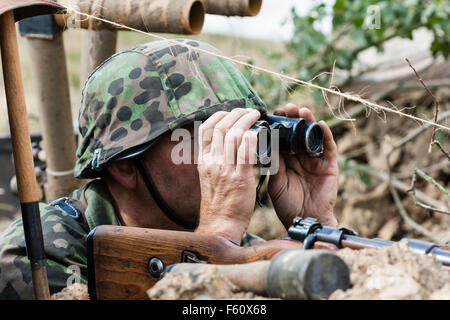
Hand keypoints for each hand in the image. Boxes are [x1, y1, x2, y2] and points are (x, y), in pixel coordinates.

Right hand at [195, 108, 259, 243]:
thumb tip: (224, 143)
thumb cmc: (218, 202)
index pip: (205, 129)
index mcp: (204, 161)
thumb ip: (215, 159)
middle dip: (236, 114)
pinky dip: (251, 140)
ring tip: (256, 116)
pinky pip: (246, 154)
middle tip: (249, 111)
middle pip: (220, 127)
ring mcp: (225, 170)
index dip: (219, 115)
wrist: (220, 225)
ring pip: (233, 135)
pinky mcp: (240, 179)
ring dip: (246, 121)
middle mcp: (212, 162)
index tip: (230, 112)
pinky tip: (258, 133)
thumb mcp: (208, 177)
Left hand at [268, 104, 338, 228]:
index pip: (282, 138)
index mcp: (286, 160)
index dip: (278, 125)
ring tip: (301, 111)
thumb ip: (274, 163)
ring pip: (312, 136)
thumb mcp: (276, 181)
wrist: (304, 220)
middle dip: (292, 119)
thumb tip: (266, 142)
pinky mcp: (329, 165)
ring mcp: (315, 160)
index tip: (271, 114)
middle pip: (297, 133)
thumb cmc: (287, 204)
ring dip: (308, 122)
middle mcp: (300, 157)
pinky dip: (325, 135)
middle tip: (286, 108)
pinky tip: (319, 125)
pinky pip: (328, 147)